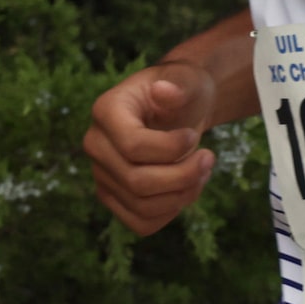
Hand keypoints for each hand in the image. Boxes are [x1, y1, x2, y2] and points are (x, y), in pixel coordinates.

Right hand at [83, 63, 218, 234]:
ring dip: (183, 195)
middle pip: (137, 181)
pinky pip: (141, 223)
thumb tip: (164, 90)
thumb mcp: (188, 80)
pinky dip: (171, 212)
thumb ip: (179, 85)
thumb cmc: (184, 91)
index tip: (194, 136)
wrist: (180, 108)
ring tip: (203, 171)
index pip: (133, 146)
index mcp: (106, 111)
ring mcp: (102, 174)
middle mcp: (95, 144)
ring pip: (141, 206)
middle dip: (184, 175)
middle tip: (209, 158)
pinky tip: (187, 189)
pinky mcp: (115, 196)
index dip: (173, 148)